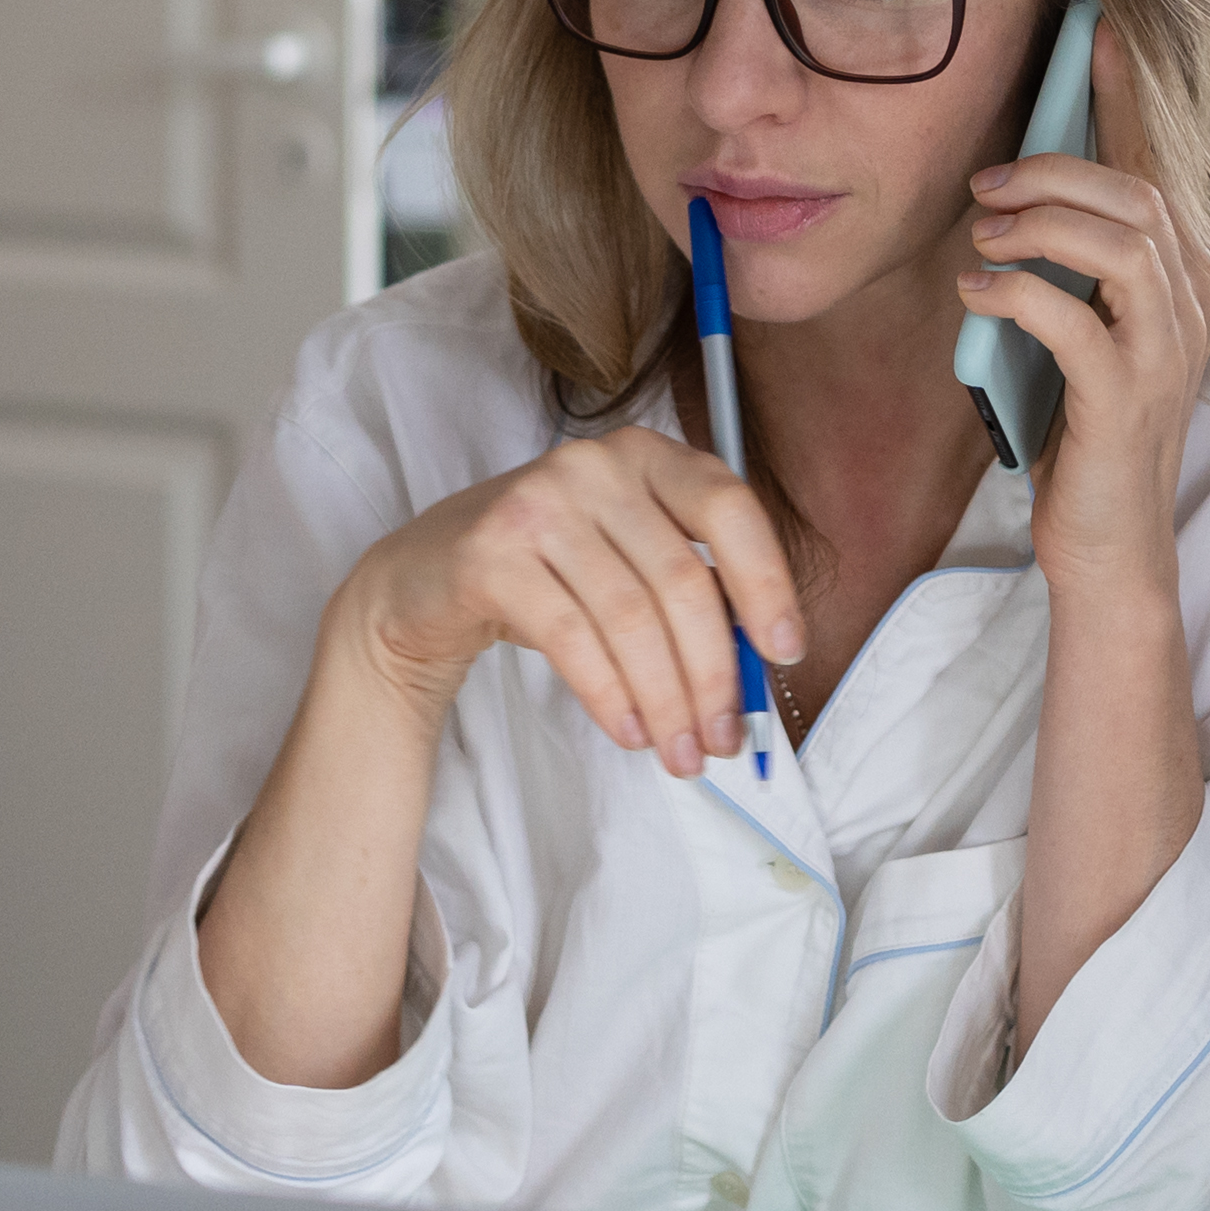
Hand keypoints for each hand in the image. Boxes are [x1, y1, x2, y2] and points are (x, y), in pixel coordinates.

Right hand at [329, 427, 804, 778]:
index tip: (786, 652)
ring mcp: (538, 503)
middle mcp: (595, 466)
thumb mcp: (626, 560)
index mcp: (647, 456)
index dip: (767, 583)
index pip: (729, 509)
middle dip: (713, 674)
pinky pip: (571, 638)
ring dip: (666, 701)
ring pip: (630, 618)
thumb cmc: (547, 574)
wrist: (423, 580)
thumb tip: (758, 667)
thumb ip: (690, 590)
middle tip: (724, 740)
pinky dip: (610, 695)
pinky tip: (629, 732)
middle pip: (681, 580)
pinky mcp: (490, 554)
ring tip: (680, 754)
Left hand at [957, 26, 1209, 606]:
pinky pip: (1072, 318)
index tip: (1097, 29)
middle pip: (1136, 192)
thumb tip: (1009, 190)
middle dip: (1055, 169)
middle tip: (987, 180)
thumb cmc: (1083, 428)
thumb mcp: (1079, 325)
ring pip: (1117, 241)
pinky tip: (978, 290)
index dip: (1128, 94)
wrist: (1108, 543)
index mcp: (1186, 275)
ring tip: (983, 233)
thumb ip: (1067, 261)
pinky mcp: (1126, 397)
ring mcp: (1166, 350)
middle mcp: (1192, 302)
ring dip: (1038, 224)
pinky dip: (1016, 291)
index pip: (1158, 164)